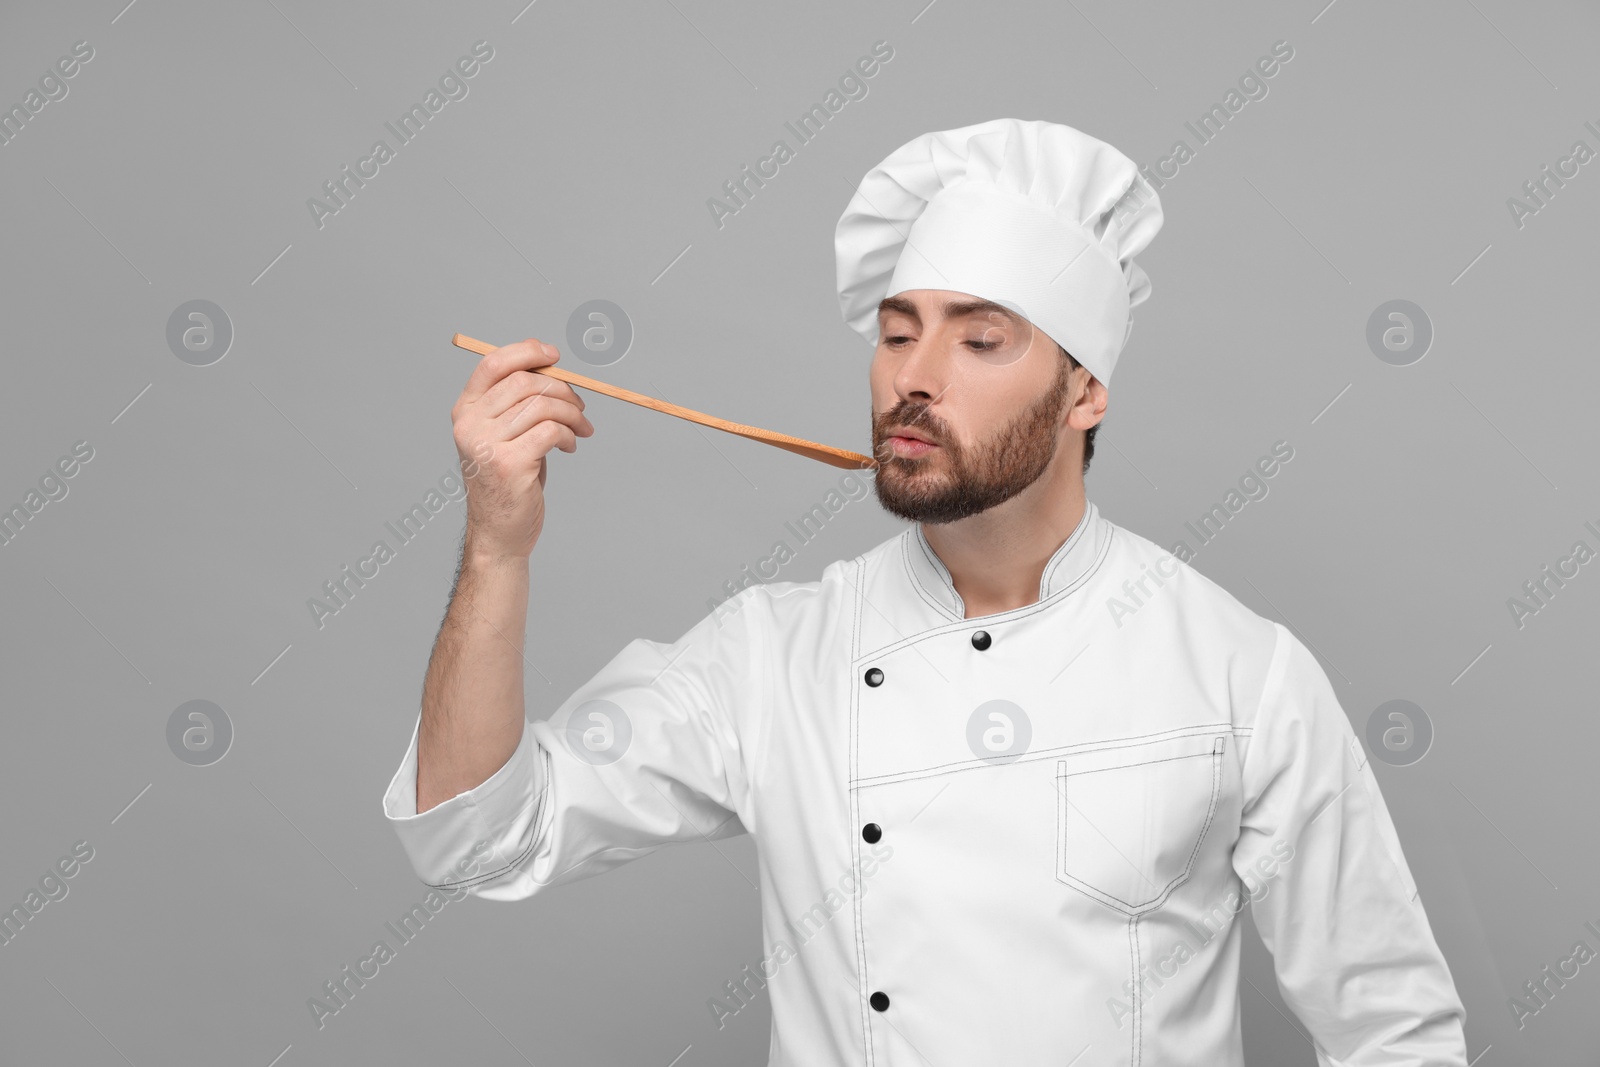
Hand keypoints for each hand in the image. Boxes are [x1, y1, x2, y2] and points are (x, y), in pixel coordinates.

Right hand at [450, 338, 594, 561]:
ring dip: (572, 414)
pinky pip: (551, 431)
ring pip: (542, 406)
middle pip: (524, 383)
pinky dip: (570, 434)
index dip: (526, 352)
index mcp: (464, 411)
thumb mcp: (505, 436)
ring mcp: (486, 445)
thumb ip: (517, 404)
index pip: (492, 364)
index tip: (554, 356)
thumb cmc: (507, 481)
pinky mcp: (508, 464)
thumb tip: (553, 370)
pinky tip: (570, 446)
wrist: (499, 533)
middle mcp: (470, 425)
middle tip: (580, 405)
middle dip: (562, 389)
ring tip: (581, 429)